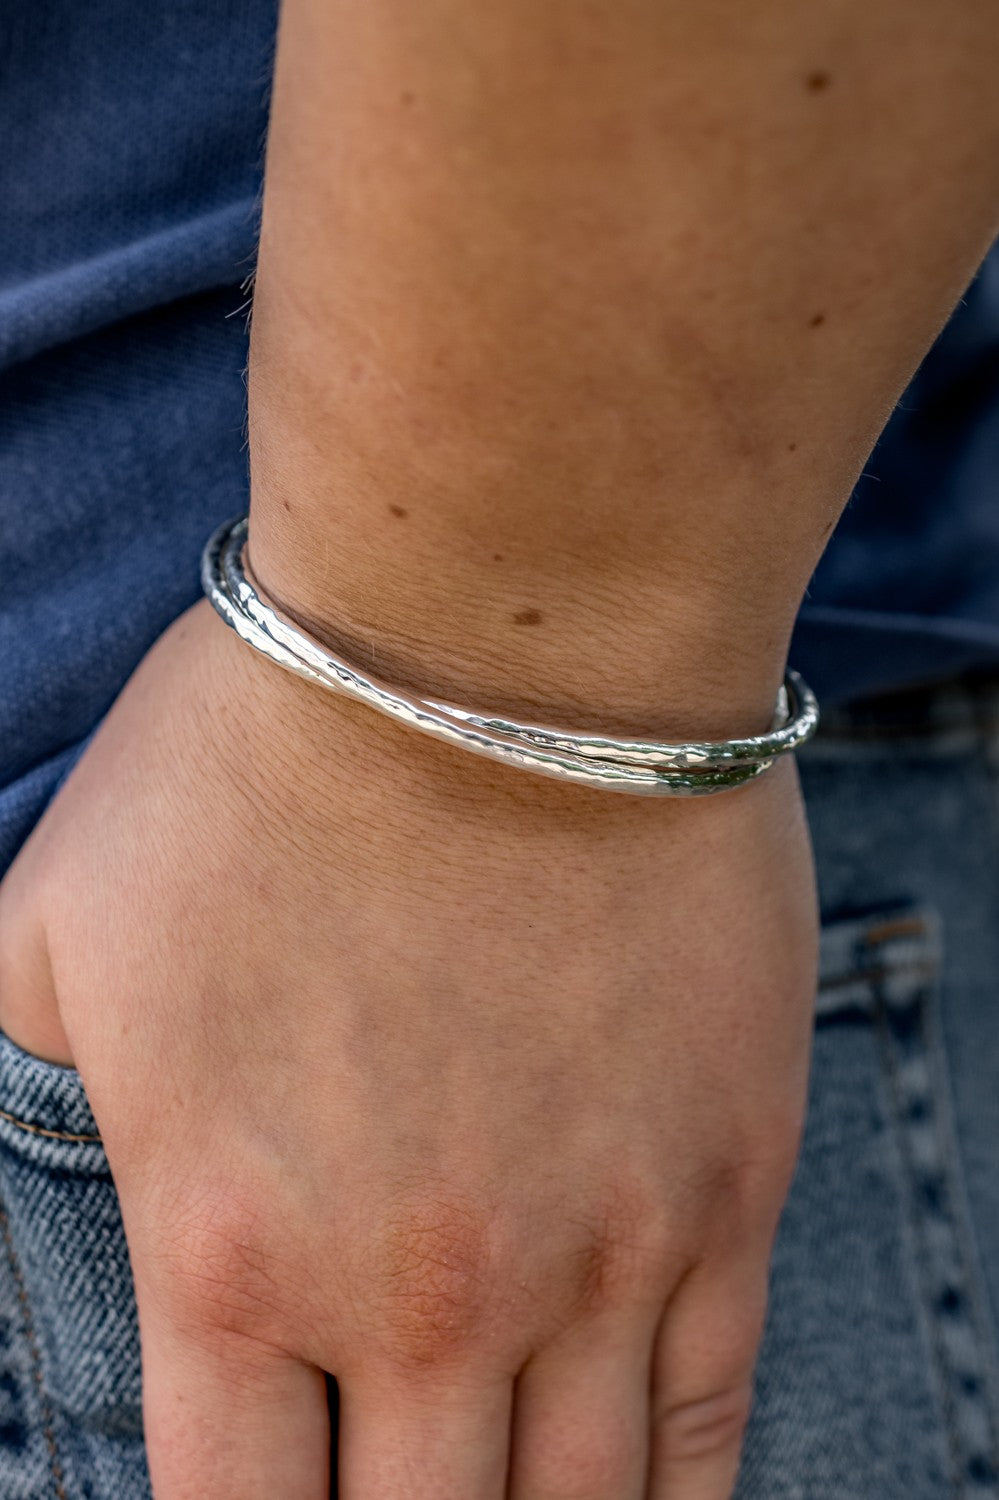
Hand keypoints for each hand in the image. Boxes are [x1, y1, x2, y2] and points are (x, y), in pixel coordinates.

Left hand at [0, 595, 816, 1498]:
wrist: (501, 638)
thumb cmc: (268, 749)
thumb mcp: (60, 913)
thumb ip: (12, 1080)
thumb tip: (9, 1150)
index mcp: (231, 1249)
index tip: (280, 1493)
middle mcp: (413, 1293)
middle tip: (390, 1483)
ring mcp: (591, 1250)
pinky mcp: (724, 1184)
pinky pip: (706, 1417)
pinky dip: (672, 1498)